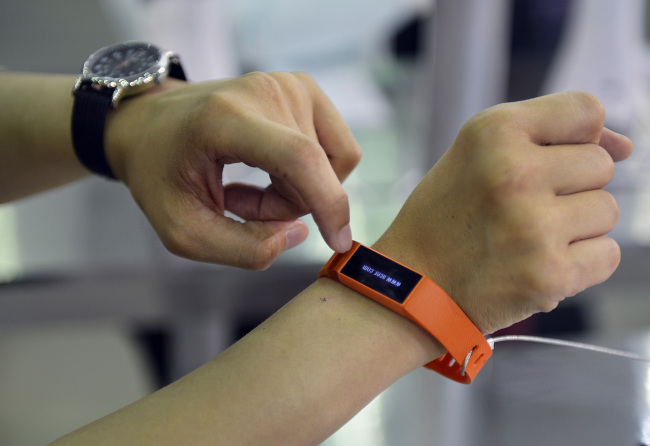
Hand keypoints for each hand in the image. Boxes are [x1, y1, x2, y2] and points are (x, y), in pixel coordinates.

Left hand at [104, 72, 360, 268]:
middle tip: (238, 206)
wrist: (150, 123)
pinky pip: (334, 148)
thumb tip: (300, 233)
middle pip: (315, 173)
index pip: (298, 158)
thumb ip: (244, 250)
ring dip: (295, 191)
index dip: (329, 203)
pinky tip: (268, 170)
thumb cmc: (160, 175)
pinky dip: (307, 172)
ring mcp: (288, 84)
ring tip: (248, 188)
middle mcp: (265, 91)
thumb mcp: (184, 232)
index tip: (338, 243)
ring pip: (330, 163)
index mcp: (226, 119)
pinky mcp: (302, 87)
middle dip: (287, 207)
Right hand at [374, 91, 632, 333]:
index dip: (578, 136)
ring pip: (607, 211)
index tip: (553, 160)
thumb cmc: (444, 218)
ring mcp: (535, 226)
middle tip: (523, 208)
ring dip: (575, 226)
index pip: (586, 111)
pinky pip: (607, 255)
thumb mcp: (476, 155)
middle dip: (571, 186)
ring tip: (526, 239)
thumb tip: (626, 147)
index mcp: (493, 132)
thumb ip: (548, 136)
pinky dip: (580, 263)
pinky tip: (537, 264)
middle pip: (601, 164)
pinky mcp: (549, 275)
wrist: (411, 287)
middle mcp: (516, 173)